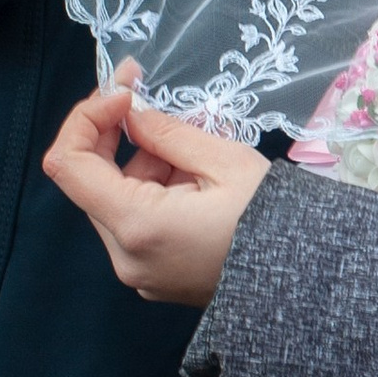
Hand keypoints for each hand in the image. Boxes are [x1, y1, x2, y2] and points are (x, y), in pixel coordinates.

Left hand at [42, 65, 271, 304]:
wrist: (309, 280)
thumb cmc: (274, 219)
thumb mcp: (224, 160)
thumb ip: (166, 132)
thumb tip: (129, 113)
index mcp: (138, 226)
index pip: (68, 165)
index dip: (85, 119)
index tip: (124, 96)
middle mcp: (126, 256)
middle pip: (93, 182)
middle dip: (122, 139)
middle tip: (157, 104)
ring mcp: (139, 272)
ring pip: (117, 201)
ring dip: (146, 166)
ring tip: (201, 157)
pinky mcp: (155, 277)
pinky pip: (137, 224)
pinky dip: (157, 194)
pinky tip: (199, 185)